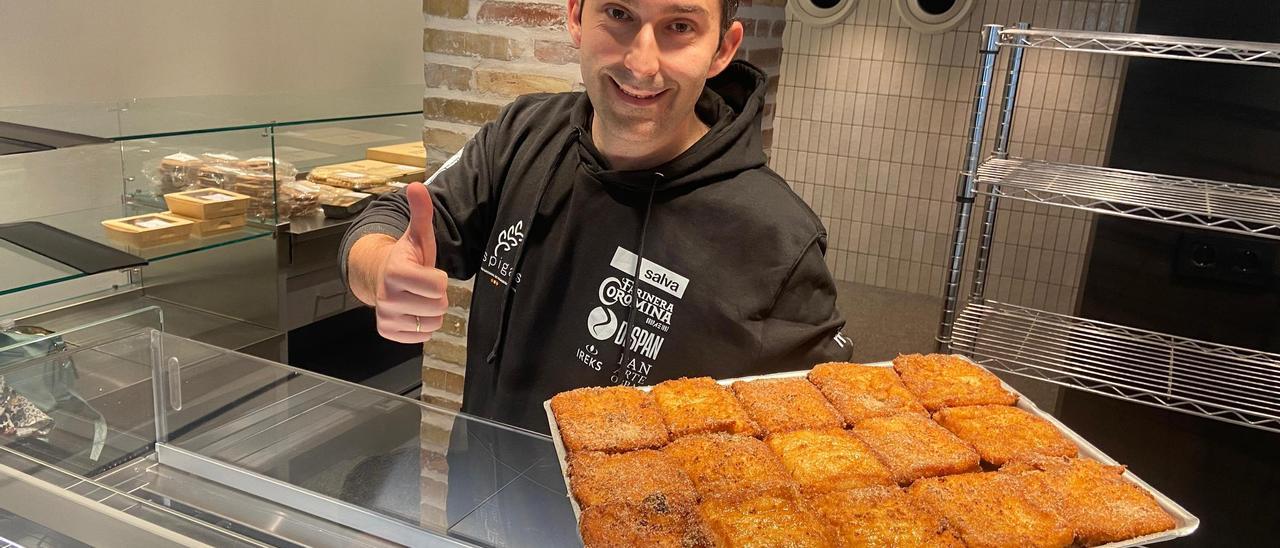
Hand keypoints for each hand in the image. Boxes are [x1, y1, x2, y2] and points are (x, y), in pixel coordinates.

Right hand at [373, 183, 448, 342]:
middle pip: (438, 306)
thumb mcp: (417, 235)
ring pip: (432, 324)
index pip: (439, 285)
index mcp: (396, 271)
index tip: (429, 272)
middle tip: (424, 287)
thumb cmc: (407, 257)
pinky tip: (412, 311)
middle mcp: (386, 296)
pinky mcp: (387, 332)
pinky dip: (422, 327)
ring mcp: (385, 316)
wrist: (381, 276)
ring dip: (431, 312)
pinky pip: (422, 337)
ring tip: (419, 298)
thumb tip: (417, 185)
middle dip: (437, 297)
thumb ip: (421, 212)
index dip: (440, 279)